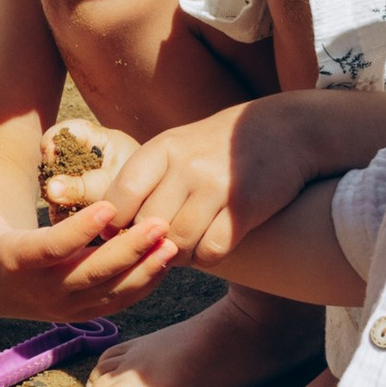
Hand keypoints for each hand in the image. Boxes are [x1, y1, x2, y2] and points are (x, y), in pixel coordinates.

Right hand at [0, 145, 178, 321]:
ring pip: (112, 293)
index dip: (78, 231)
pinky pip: (119, 302)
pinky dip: (145, 283)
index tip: (107, 208)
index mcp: (16, 263)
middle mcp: (43, 292)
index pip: (51, 249)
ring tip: (173, 241)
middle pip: (92, 274)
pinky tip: (167, 258)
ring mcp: (66, 307)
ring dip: (145, 270)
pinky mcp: (83, 312)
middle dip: (128, 251)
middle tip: (160, 223)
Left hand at [43, 100, 312, 266]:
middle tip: (150, 250)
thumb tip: (101, 227)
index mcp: (160, 151)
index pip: (118, 201)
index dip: (112, 229)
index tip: (115, 240)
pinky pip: (212, 249)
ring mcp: (215, 186)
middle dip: (145, 246)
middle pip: (145, 229)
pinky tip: (211, 243)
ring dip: (177, 255)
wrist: (284, 130)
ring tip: (181, 247)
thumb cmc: (215, 149)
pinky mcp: (245, 206)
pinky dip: (208, 255)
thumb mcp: (174, 150)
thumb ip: (142, 182)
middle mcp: (184, 166)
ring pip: (177, 244)